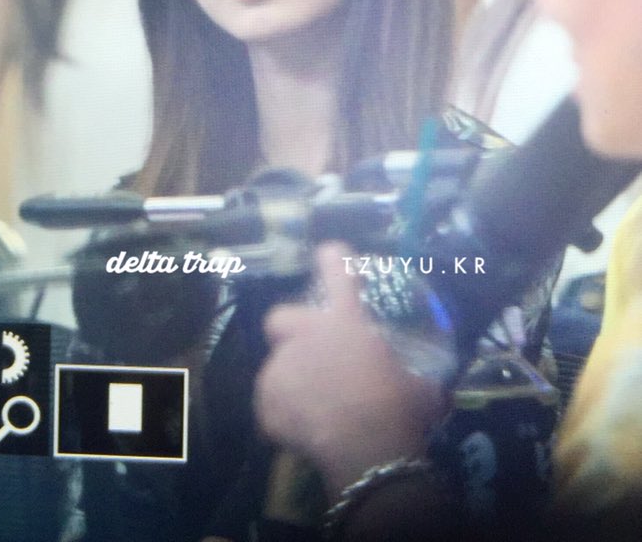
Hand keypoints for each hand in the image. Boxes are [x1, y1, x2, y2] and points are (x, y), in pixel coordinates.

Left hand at [255, 243, 447, 497]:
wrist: (369, 450)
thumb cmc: (400, 410)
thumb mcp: (418, 387)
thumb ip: (412, 377)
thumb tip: (435, 391)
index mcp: (346, 322)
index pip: (338, 273)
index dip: (332, 259)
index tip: (328, 252)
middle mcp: (307, 335)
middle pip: (281, 318)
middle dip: (289, 332)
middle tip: (309, 354)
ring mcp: (282, 367)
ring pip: (277, 369)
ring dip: (293, 383)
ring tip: (316, 410)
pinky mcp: (266, 402)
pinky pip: (272, 406)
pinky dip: (284, 418)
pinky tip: (305, 433)